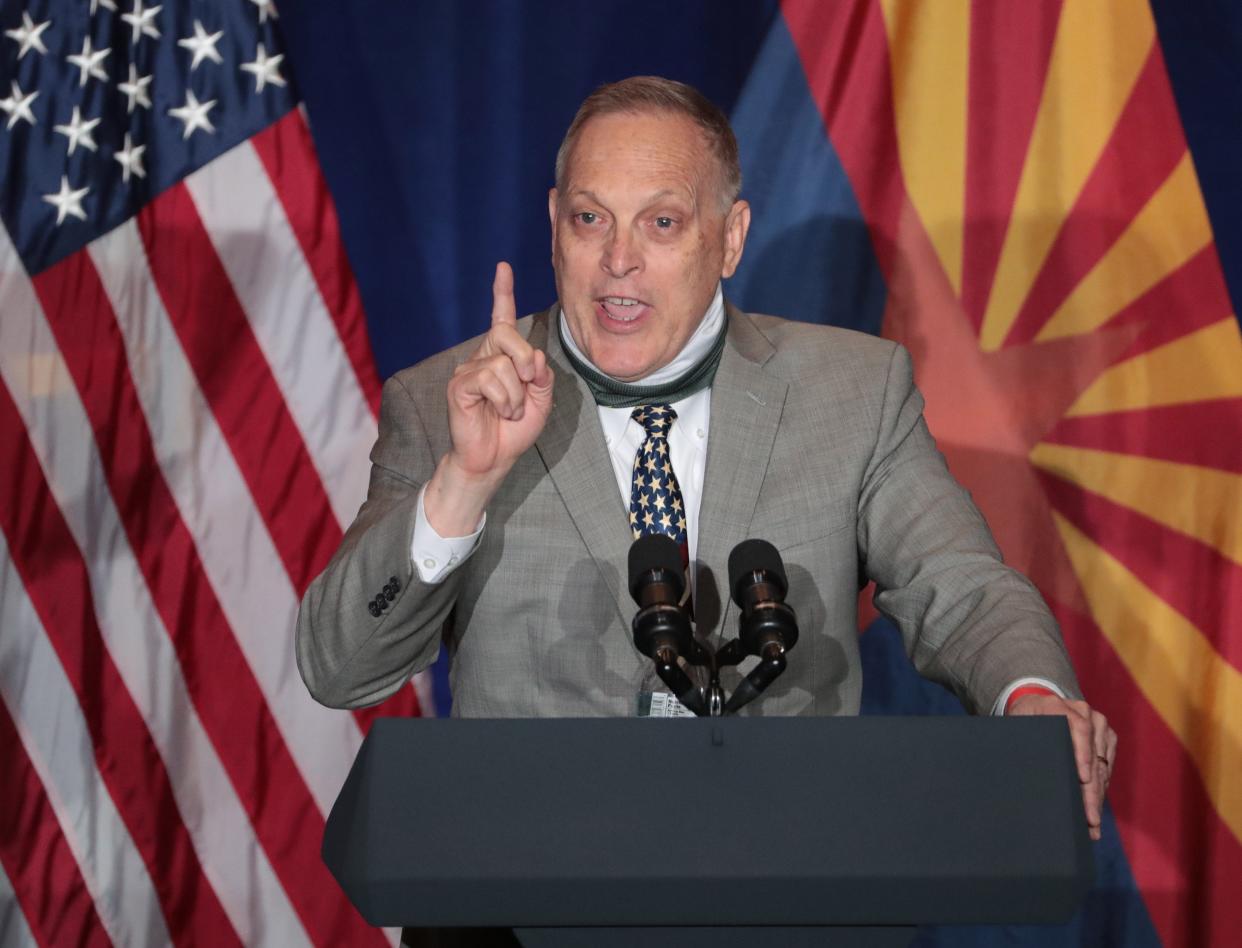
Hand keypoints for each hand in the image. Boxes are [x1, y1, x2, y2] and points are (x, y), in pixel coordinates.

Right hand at [425, 262, 553, 535]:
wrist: (494, 458)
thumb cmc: (513, 430)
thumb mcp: (541, 401)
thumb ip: (543, 376)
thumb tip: (534, 356)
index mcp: (502, 357)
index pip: (502, 318)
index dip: (502, 292)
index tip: (503, 267)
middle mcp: (483, 357)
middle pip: (508, 336)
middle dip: (525, 361)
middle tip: (528, 385)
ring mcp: (468, 370)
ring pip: (503, 365)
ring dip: (516, 395)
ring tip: (508, 411)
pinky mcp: (460, 386)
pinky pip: (490, 380)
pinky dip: (504, 400)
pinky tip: (498, 412)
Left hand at [1008, 694, 1116, 840]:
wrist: (1038, 704)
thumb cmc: (1025, 718)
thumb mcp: (1019, 723)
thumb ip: (1024, 739)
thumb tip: (1022, 767)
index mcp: (1058, 705)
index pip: (1078, 728)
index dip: (1082, 754)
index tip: (1083, 779)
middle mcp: (1084, 713)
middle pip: (1093, 755)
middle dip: (1091, 790)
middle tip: (1090, 819)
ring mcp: (1099, 724)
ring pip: (1102, 766)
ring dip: (1098, 796)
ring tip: (1093, 823)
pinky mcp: (1107, 737)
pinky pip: (1106, 767)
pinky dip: (1100, 789)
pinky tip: (1094, 809)